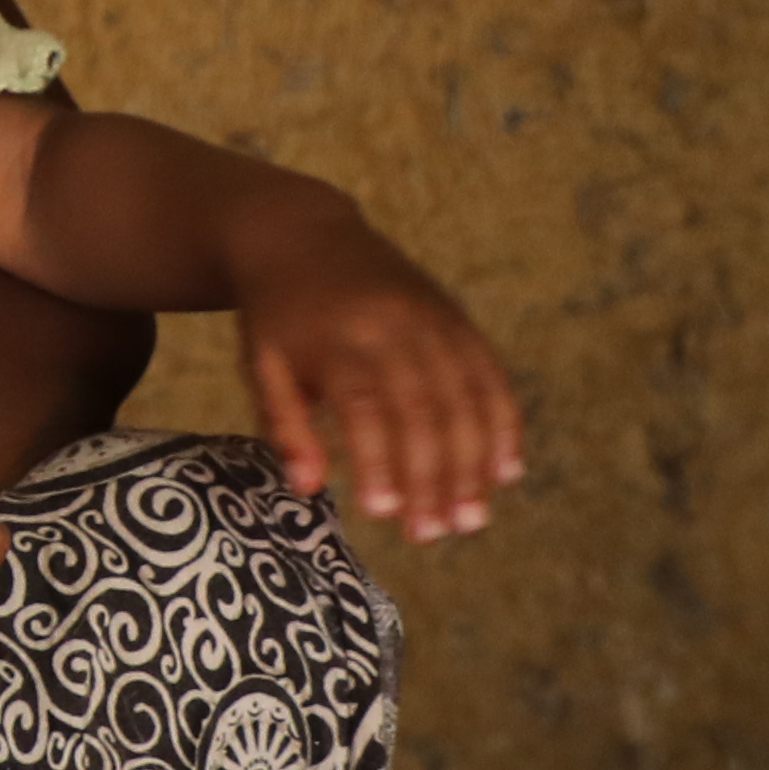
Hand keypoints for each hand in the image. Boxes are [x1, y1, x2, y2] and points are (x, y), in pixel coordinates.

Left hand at [238, 211, 522, 535]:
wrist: (302, 236)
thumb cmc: (277, 317)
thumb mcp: (261, 366)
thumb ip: (284, 426)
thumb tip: (308, 489)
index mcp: (335, 339)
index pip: (365, 407)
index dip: (380, 461)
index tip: (384, 513)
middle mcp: (391, 325)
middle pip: (425, 409)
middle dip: (434, 477)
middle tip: (435, 533)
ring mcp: (431, 319)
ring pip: (466, 398)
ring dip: (475, 463)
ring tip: (471, 519)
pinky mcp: (457, 318)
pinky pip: (491, 374)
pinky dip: (504, 424)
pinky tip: (507, 471)